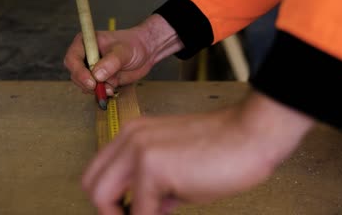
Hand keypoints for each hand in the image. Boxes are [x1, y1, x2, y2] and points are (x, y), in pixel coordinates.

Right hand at [64, 14, 182, 94]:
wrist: (146, 52)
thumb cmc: (134, 44)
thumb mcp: (123, 51)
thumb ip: (110, 62)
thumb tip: (96, 75)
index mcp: (86, 43)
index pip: (73, 59)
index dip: (79, 72)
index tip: (91, 81)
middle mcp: (86, 56)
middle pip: (76, 74)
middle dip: (87, 84)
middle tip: (101, 88)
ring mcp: (92, 69)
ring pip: (84, 85)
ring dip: (96, 90)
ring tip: (111, 88)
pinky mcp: (101, 80)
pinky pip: (95, 90)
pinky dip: (102, 93)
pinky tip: (113, 90)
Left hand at [81, 92, 313, 214]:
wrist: (250, 137)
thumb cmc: (222, 150)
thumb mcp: (177, 169)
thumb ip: (152, 188)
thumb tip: (142, 210)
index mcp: (133, 135)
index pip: (99, 173)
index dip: (110, 203)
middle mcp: (130, 138)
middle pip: (91, 185)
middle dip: (110, 212)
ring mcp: (138, 150)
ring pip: (102, 199)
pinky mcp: (152, 166)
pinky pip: (140, 212)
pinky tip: (171, 212)